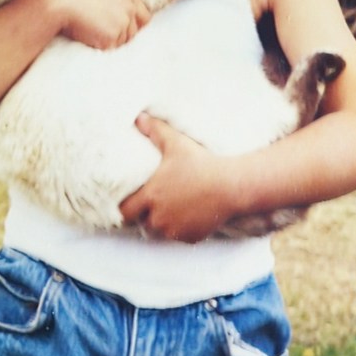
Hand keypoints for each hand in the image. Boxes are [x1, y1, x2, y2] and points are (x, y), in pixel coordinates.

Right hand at [49, 0, 150, 49]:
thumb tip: (113, 11)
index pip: (144, 16)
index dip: (134, 25)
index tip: (123, 30)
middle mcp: (130, 8)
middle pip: (134, 32)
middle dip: (122, 35)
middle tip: (102, 33)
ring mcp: (123, 23)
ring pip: (121, 42)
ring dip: (108, 40)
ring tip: (89, 28)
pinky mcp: (112, 37)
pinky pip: (109, 48)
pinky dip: (98, 45)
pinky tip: (86, 34)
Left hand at [119, 113, 234, 242]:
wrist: (231, 186)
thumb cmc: (202, 163)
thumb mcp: (176, 143)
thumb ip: (155, 130)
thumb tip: (139, 118)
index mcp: (151, 196)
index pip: (125, 211)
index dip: (127, 205)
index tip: (132, 199)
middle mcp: (159, 218)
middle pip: (142, 222)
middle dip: (145, 215)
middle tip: (152, 202)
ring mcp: (175, 230)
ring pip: (160, 232)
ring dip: (162, 223)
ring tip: (170, 208)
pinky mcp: (190, 237)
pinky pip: (178, 236)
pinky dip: (180, 229)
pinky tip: (187, 214)